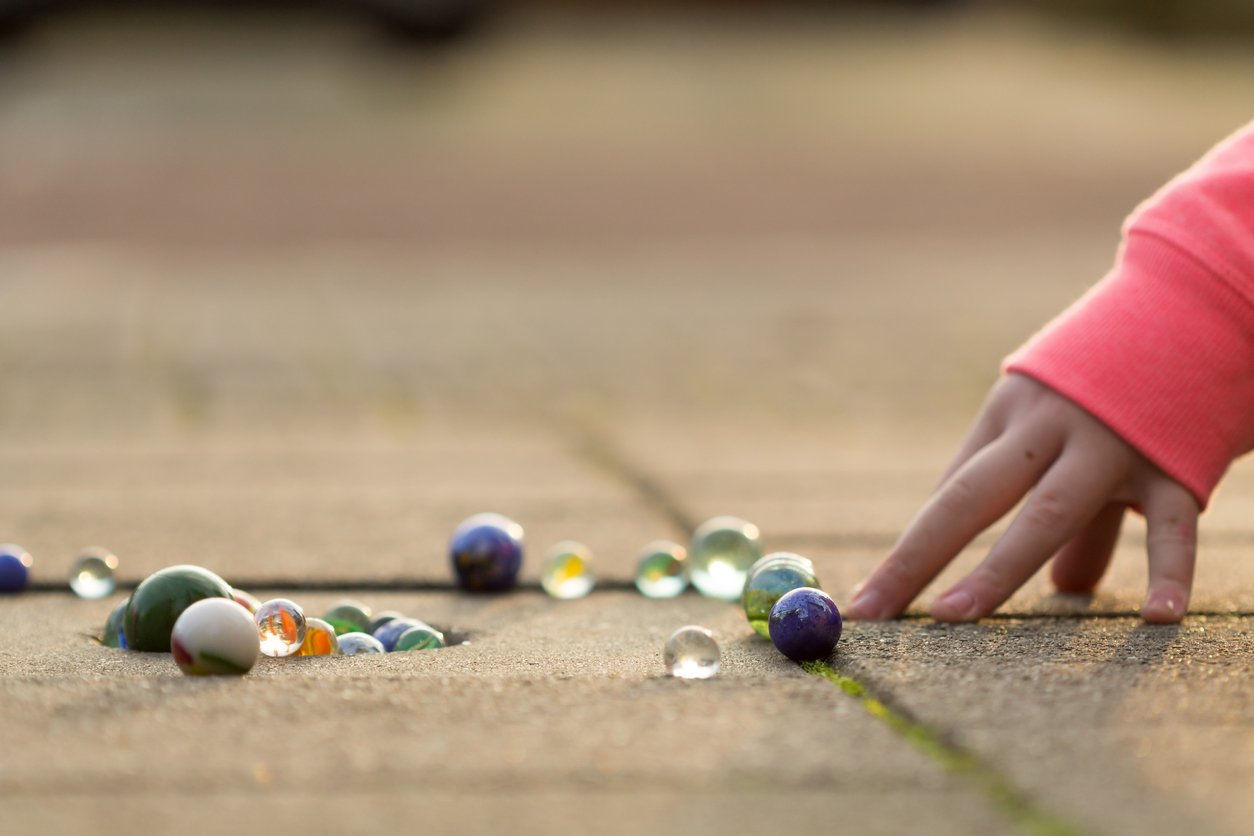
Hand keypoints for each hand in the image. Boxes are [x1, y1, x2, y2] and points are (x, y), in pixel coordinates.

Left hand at [848, 374, 1199, 623]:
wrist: (1200, 304)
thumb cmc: (1120, 380)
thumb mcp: (1070, 429)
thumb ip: (1063, 510)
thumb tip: (1063, 591)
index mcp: (1010, 414)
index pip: (951, 490)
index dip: (914, 549)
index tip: (872, 600)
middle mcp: (1047, 427)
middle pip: (969, 496)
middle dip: (917, 555)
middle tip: (873, 611)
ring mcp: (1110, 443)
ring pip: (1047, 513)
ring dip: (996, 568)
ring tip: (952, 619)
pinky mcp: (1174, 460)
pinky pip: (1170, 525)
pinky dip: (1168, 571)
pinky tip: (1157, 618)